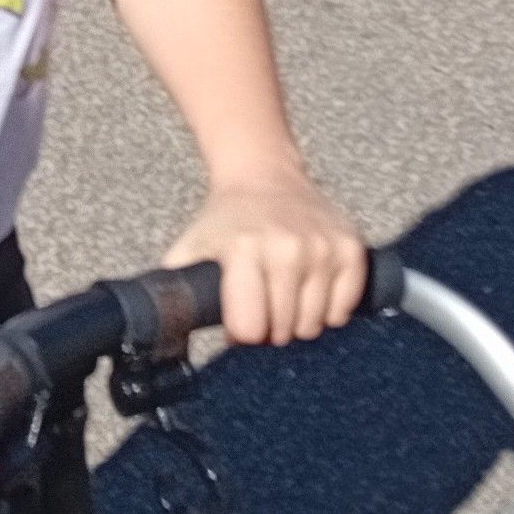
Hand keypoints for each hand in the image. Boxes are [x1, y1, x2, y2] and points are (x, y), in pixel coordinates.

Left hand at [161, 169, 365, 344]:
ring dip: (299, 321)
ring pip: (315, 324)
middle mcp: (287, 248)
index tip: (239, 323)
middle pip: (284, 330)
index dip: (242, 333)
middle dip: (270, 329)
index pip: (251, 328)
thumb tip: (162, 338)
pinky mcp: (350, 247)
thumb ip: (175, 292)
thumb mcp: (190, 248)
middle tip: (262, 307)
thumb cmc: (224, 220)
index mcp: (243, 250)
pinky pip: (345, 307)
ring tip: (284, 296)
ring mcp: (323, 247)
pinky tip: (311, 289)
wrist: (264, 174)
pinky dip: (330, 308)